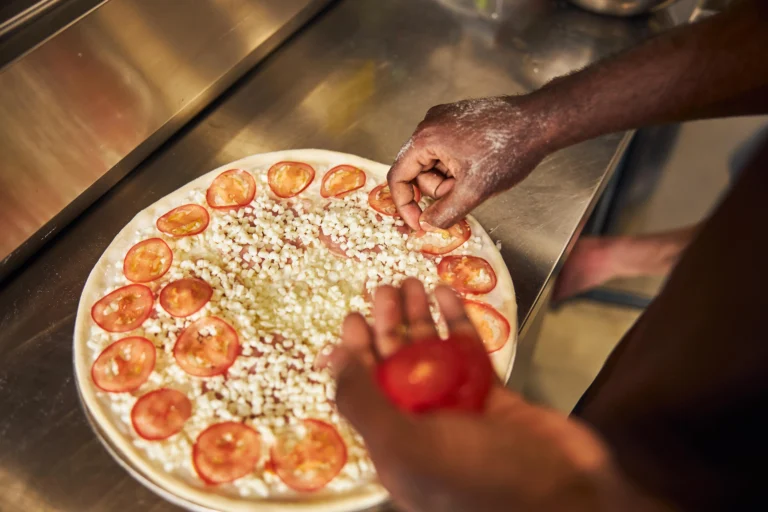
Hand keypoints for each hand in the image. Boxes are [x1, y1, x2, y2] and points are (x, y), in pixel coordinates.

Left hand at [326, 278, 634, 511]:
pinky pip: (471, 354)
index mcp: (395, 445)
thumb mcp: (406, 448)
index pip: (366, 392)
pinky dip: (458, 324)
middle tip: (383, 291)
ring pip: (433, 356)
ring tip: (411, 283)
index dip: (356, 354)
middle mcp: (424, 426)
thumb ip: (365, 404)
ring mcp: (461, 410)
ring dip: (420, 318)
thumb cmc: (476, 478)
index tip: (352, 317)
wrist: (564, 495)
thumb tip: (335, 362)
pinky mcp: (496, 397)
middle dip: (388, 326)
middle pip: (397, 367)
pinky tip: (448, 295)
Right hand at [388, 96, 552, 229]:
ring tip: (478, 176)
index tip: (418, 223)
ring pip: (434, 165)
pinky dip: (459, 167)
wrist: (539, 123)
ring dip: (451, 179)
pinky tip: (480, 166)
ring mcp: (444, 120)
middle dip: (440, 189)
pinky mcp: (458, 121)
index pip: (399, 176)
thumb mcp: (474, 191)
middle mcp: (429, 124)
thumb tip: (426, 225)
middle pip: (418, 172)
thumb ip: (445, 213)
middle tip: (465, 191)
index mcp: (425, 138)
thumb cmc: (509, 150)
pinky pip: (447, 153)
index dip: (405, 205)